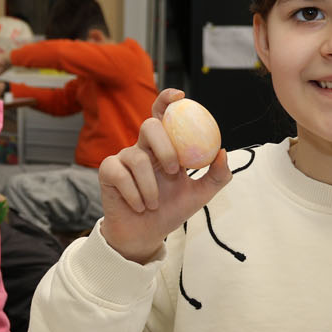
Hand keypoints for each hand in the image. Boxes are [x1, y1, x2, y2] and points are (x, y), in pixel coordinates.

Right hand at [98, 89, 231, 262]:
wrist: (145, 235)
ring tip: (154, 204)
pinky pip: (120, 175)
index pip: (164, 114)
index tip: (180, 96)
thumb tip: (223, 153)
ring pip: (136, 157)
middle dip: (164, 147)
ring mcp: (124, 158)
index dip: (168, 99)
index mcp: (164, 146)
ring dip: (150, 186)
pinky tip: (139, 206)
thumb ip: (217, 176)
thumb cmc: (170, 210)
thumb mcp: (200, 195)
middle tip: (173, 171)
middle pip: (149, 125)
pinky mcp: (108, 172)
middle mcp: (143, 147)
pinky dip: (134, 194)